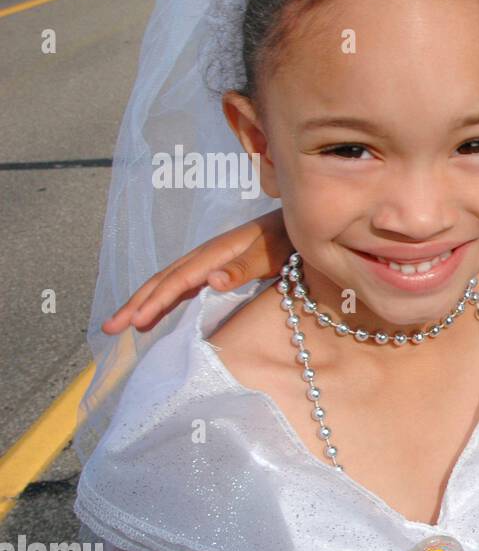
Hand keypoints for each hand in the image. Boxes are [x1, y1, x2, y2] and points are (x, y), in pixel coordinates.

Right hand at [101, 209, 290, 334]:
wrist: (296, 222)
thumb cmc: (285, 239)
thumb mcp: (269, 254)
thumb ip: (242, 268)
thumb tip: (210, 281)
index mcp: (213, 254)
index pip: (176, 281)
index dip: (155, 302)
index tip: (134, 323)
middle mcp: (203, 256)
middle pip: (161, 281)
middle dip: (135, 304)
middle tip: (109, 328)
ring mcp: (206, 260)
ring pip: (166, 282)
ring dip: (143, 302)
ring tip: (122, 323)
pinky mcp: (213, 266)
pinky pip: (179, 283)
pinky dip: (162, 297)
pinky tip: (155, 310)